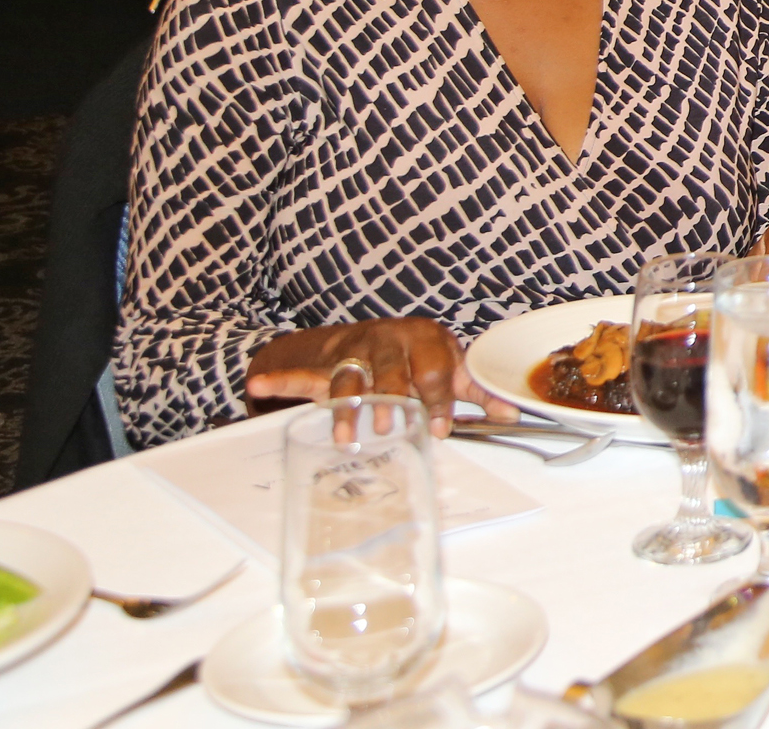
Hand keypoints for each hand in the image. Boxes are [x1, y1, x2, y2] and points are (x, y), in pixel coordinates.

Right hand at [247, 318, 508, 433]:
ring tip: (347, 434)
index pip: (435, 369)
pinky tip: (257, 383)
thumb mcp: (447, 367)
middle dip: (392, 400)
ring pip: (351, 377)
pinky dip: (279, 378)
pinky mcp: (326, 361)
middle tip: (390, 427)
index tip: (440, 429)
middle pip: (391, 371)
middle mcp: (390, 339)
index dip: (440, 399)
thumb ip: (475, 391)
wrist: (369, 335)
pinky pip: (301, 371)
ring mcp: (355, 348)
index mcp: (426, 338)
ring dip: (348, 405)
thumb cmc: (416, 356)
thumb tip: (511, 414)